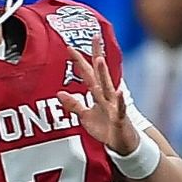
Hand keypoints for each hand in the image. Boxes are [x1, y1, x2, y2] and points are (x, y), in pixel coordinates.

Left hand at [58, 36, 138, 154]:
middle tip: (95, 37)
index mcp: (98, 94)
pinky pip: (120, 108)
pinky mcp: (120, 118)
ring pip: (108, 87)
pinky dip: (120, 101)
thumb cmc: (105, 128)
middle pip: (100, 72)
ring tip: (99, 60)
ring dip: (104, 73)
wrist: (122, 144)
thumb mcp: (85, 117)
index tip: (70, 46)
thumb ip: (74, 105)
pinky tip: (119, 92)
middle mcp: (106, 95)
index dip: (79, 60)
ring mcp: (114, 105)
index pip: (88, 73)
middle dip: (97, 55)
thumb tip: (59, 93)